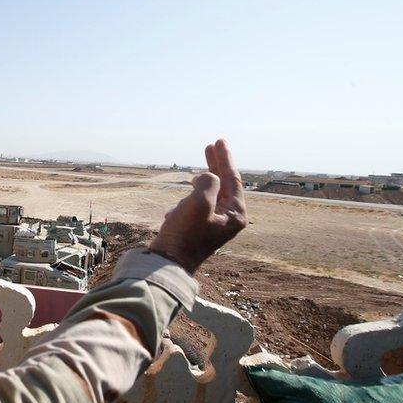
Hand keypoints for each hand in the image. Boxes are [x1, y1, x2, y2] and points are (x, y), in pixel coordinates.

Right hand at [148, 139, 246, 273]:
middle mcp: (228, 220)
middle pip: (223, 185)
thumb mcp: (199, 202)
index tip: (219, 141)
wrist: (167, 261)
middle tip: (210, 146)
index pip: (233, 179)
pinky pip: (195, 207)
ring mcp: (214, 225)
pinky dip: (186, 203)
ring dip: (196, 188)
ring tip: (191, 181)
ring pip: (208, 196)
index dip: (225, 159)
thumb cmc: (185, 233)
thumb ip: (209, 182)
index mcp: (235, 215)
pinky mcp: (199, 229)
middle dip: (215, 165)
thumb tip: (208, 178)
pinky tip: (175, 210)